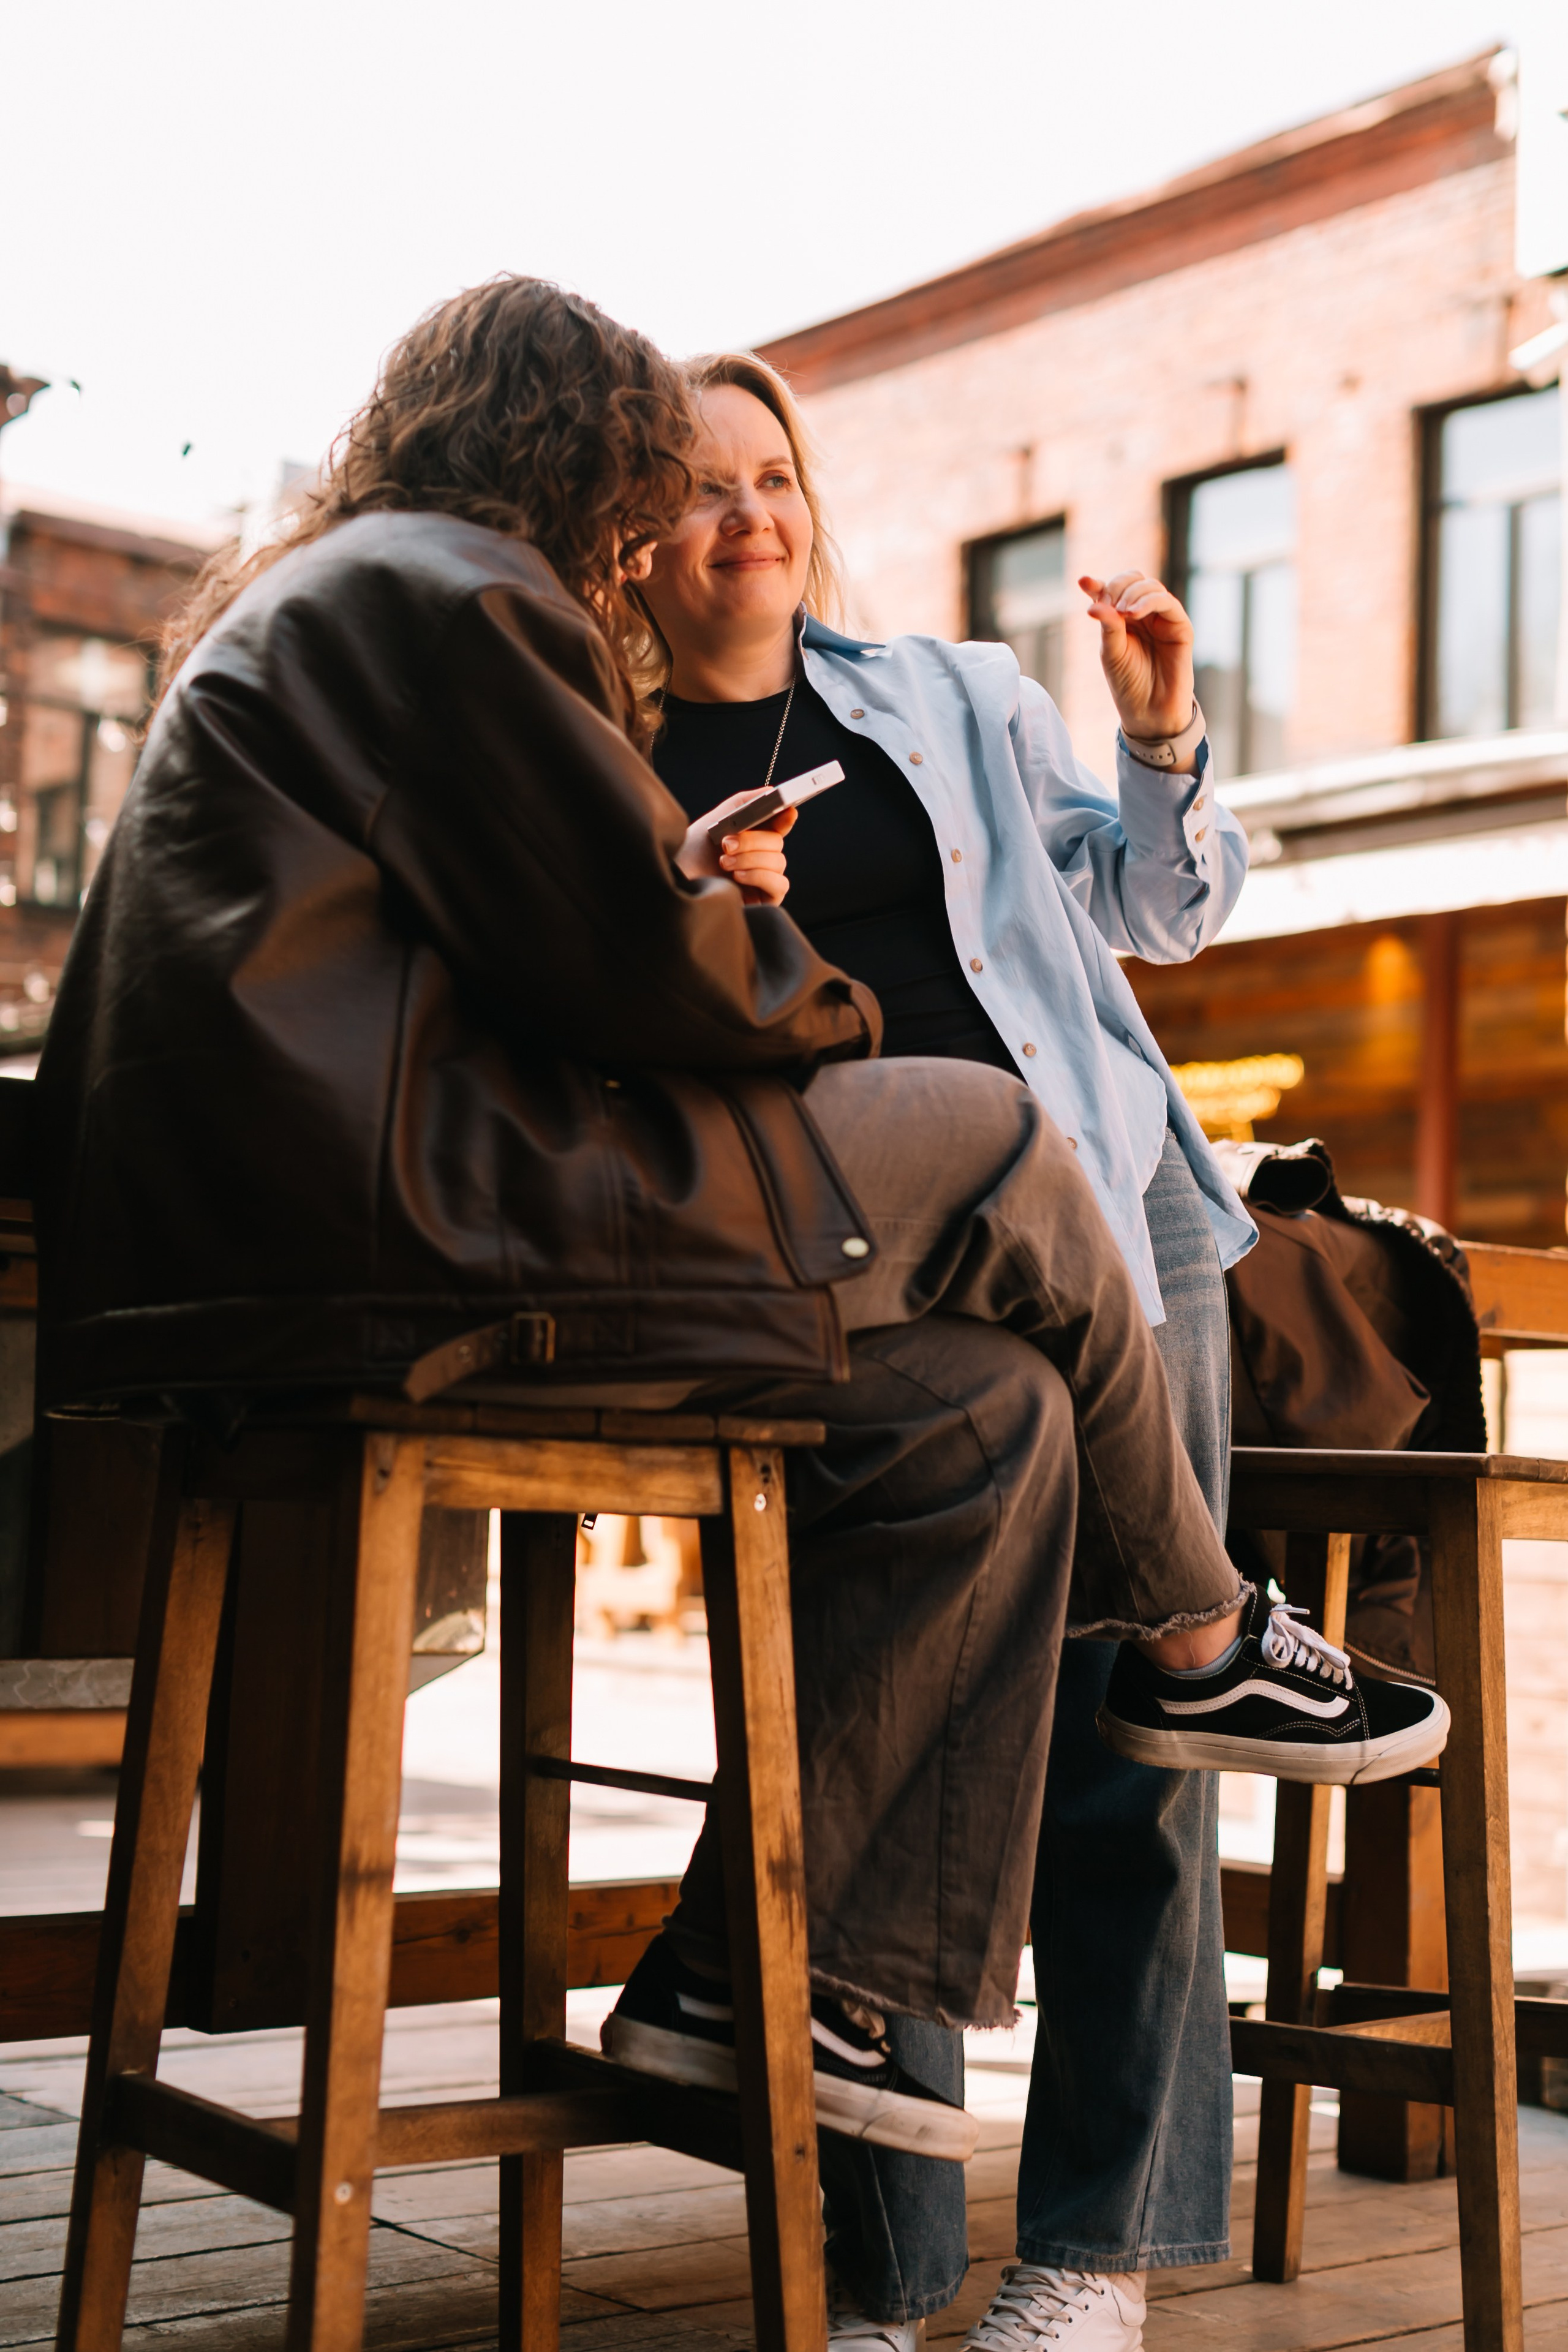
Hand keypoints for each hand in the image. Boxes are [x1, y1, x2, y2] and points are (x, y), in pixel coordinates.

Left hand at [675, 790, 796, 906]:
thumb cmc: (693, 852)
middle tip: (726, 844)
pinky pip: (779, 884)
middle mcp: (760, 858)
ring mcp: (765, 880)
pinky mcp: (766, 900)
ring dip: (750, 859)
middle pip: (777, 843)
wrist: (677, 882)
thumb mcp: (717, 820)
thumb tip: (771, 791)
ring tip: (724, 862)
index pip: (779, 825)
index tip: (787, 810)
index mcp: (752, 838)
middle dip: (752, 841)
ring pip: (778, 862)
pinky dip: (759, 876)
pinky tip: (737, 877)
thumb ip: (744, 803)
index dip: (785, 817)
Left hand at [1079, 572, 1195, 754]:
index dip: (1098, 584)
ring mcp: (1162, 618)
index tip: (1084, 582)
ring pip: (1150, 586)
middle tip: (1108, 602)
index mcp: (1123, 619)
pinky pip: (1167, 601)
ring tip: (1122, 612)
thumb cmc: (1129, 684)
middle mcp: (1143, 614)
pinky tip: (1134, 613)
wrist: (1150, 711)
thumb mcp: (1111, 653)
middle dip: (1117, 586)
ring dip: (1132, 593)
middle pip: (1133, 580)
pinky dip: (1149, 601)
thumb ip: (1107, 626)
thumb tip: (1093, 604)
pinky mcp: (1180, 626)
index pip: (1111, 591)